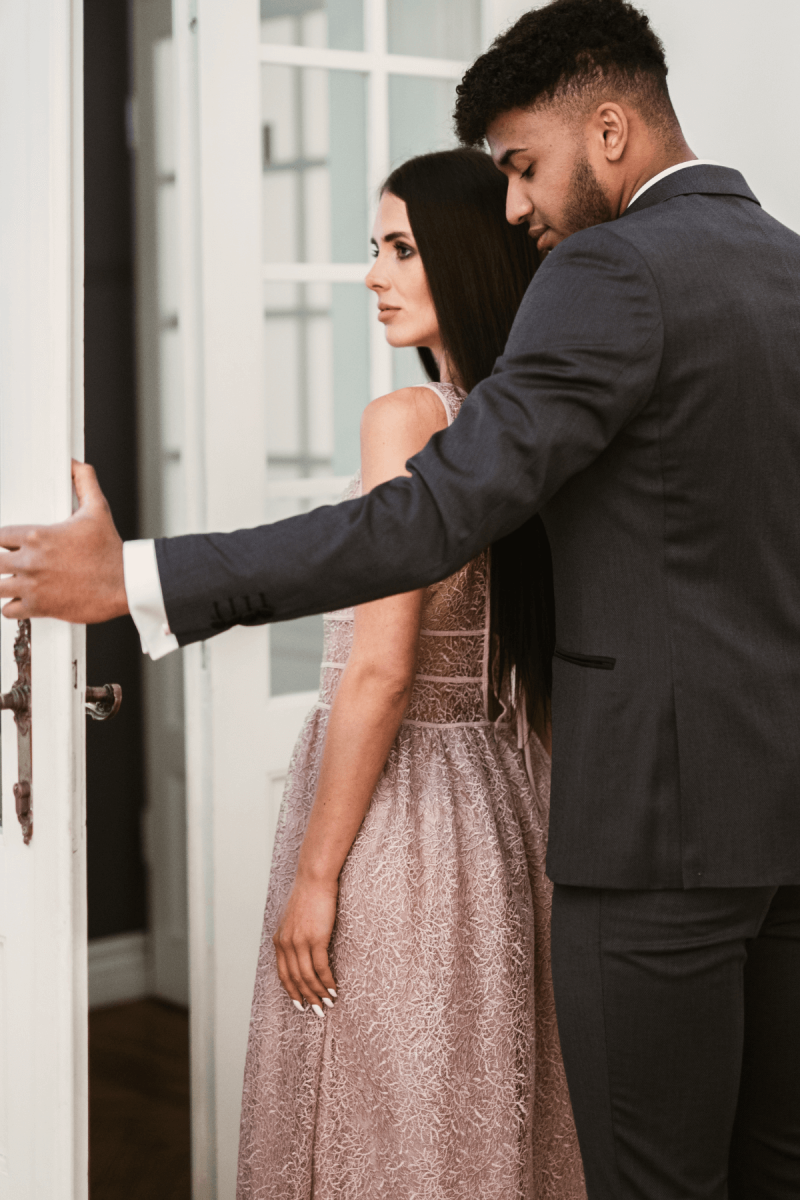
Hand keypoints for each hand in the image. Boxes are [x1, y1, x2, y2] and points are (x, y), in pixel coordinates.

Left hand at [0, 461, 128, 623]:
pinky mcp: (39, 606)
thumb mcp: (98, 509)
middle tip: (10, 564)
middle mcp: (31, 560)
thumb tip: (76, 465)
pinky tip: (21, 601)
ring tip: (13, 583)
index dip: (3, 541)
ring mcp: (33, 585)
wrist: (125, 583)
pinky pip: (8, 610)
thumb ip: (84, 483)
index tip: (10, 545)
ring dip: (2, 584)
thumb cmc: (111, 552)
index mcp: (38, 536)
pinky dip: (11, 607)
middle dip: (1, 562)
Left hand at [273, 873, 338, 1015]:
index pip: (283, 974)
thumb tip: (300, 952)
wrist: (314, 879)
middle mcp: (286, 944)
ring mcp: (300, 942)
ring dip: (318, 993)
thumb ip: (292, 936)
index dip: (292, 991)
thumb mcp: (292, 919)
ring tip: (328, 1004)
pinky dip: (327, 981)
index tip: (300, 1004)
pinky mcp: (316, 939)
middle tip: (317, 1011)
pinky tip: (334, 989)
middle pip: (295, 979)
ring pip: (308, 977)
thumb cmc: (307, 896)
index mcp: (279, 940)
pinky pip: (321, 968)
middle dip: (306, 998)